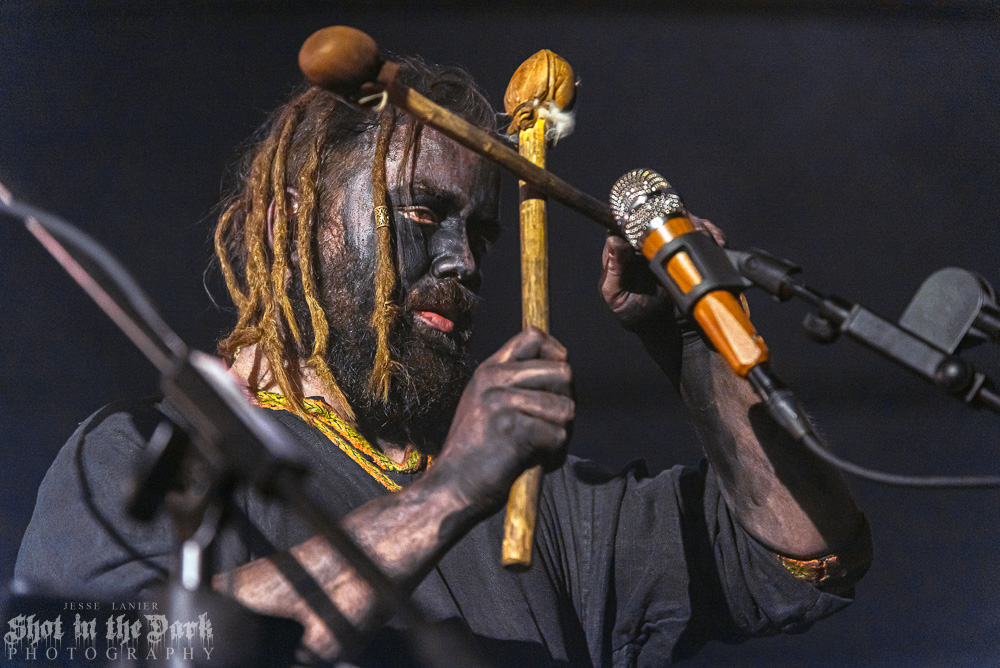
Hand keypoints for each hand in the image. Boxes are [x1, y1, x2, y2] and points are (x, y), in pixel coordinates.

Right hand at [434, 328, 572, 513]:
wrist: (450, 489)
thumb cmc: (475, 454)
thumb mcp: (485, 406)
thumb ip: (513, 385)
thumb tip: (562, 369)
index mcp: (488, 371)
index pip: (534, 336)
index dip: (556, 354)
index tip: (555, 379)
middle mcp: (493, 380)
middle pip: (562, 371)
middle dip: (565, 401)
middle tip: (548, 424)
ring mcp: (501, 402)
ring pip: (565, 407)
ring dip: (560, 432)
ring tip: (538, 445)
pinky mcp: (512, 428)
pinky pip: (557, 435)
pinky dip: (552, 454)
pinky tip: (531, 459)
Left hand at [599, 214, 725, 330]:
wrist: (671, 332)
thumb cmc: (638, 315)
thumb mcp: (618, 297)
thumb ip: (615, 270)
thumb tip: (614, 240)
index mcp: (626, 247)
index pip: (628, 220)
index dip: (637, 216)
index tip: (646, 220)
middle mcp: (651, 238)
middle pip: (661, 213)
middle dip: (672, 220)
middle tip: (677, 234)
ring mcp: (675, 241)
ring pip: (687, 219)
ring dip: (695, 227)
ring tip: (697, 242)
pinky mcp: (698, 247)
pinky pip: (709, 232)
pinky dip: (713, 237)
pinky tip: (712, 246)